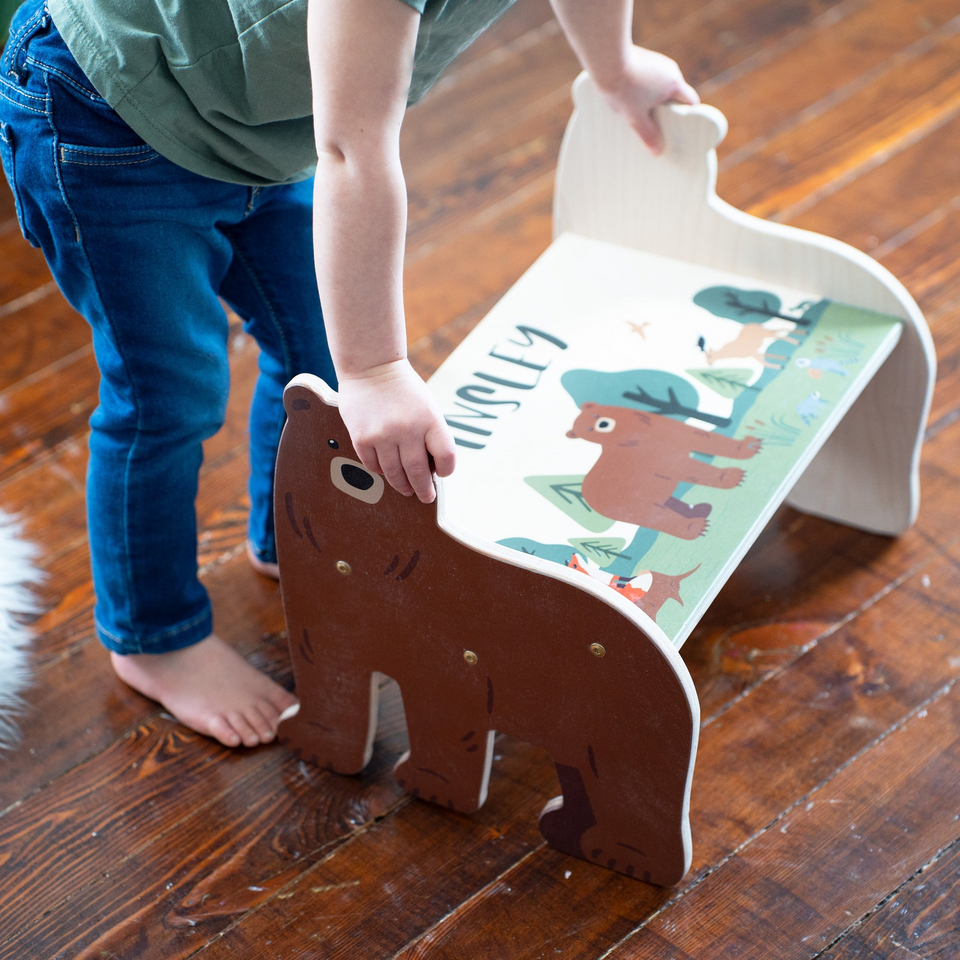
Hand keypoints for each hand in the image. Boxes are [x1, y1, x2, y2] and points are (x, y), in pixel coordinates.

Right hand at [336, 359, 455, 502]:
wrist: (371, 367)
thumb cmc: (404, 391)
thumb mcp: (428, 407)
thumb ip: (432, 435)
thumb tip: (432, 469)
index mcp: (431, 419)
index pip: (446, 456)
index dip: (446, 470)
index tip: (442, 475)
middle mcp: (408, 429)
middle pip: (419, 472)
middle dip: (424, 490)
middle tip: (426, 497)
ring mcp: (383, 435)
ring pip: (395, 474)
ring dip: (402, 486)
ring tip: (407, 490)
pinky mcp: (362, 438)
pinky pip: (373, 466)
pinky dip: (381, 472)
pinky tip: (386, 471)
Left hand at [596, 46, 698, 154]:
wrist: (606, 59)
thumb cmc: (622, 88)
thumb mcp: (634, 116)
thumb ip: (647, 134)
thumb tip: (658, 152)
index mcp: (674, 83)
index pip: (691, 102)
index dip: (686, 116)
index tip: (678, 128)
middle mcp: (670, 69)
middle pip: (675, 94)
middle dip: (666, 109)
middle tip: (654, 123)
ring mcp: (657, 60)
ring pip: (660, 85)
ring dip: (652, 97)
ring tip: (637, 109)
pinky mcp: (644, 56)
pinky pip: (649, 76)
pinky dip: (643, 86)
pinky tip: (629, 94)